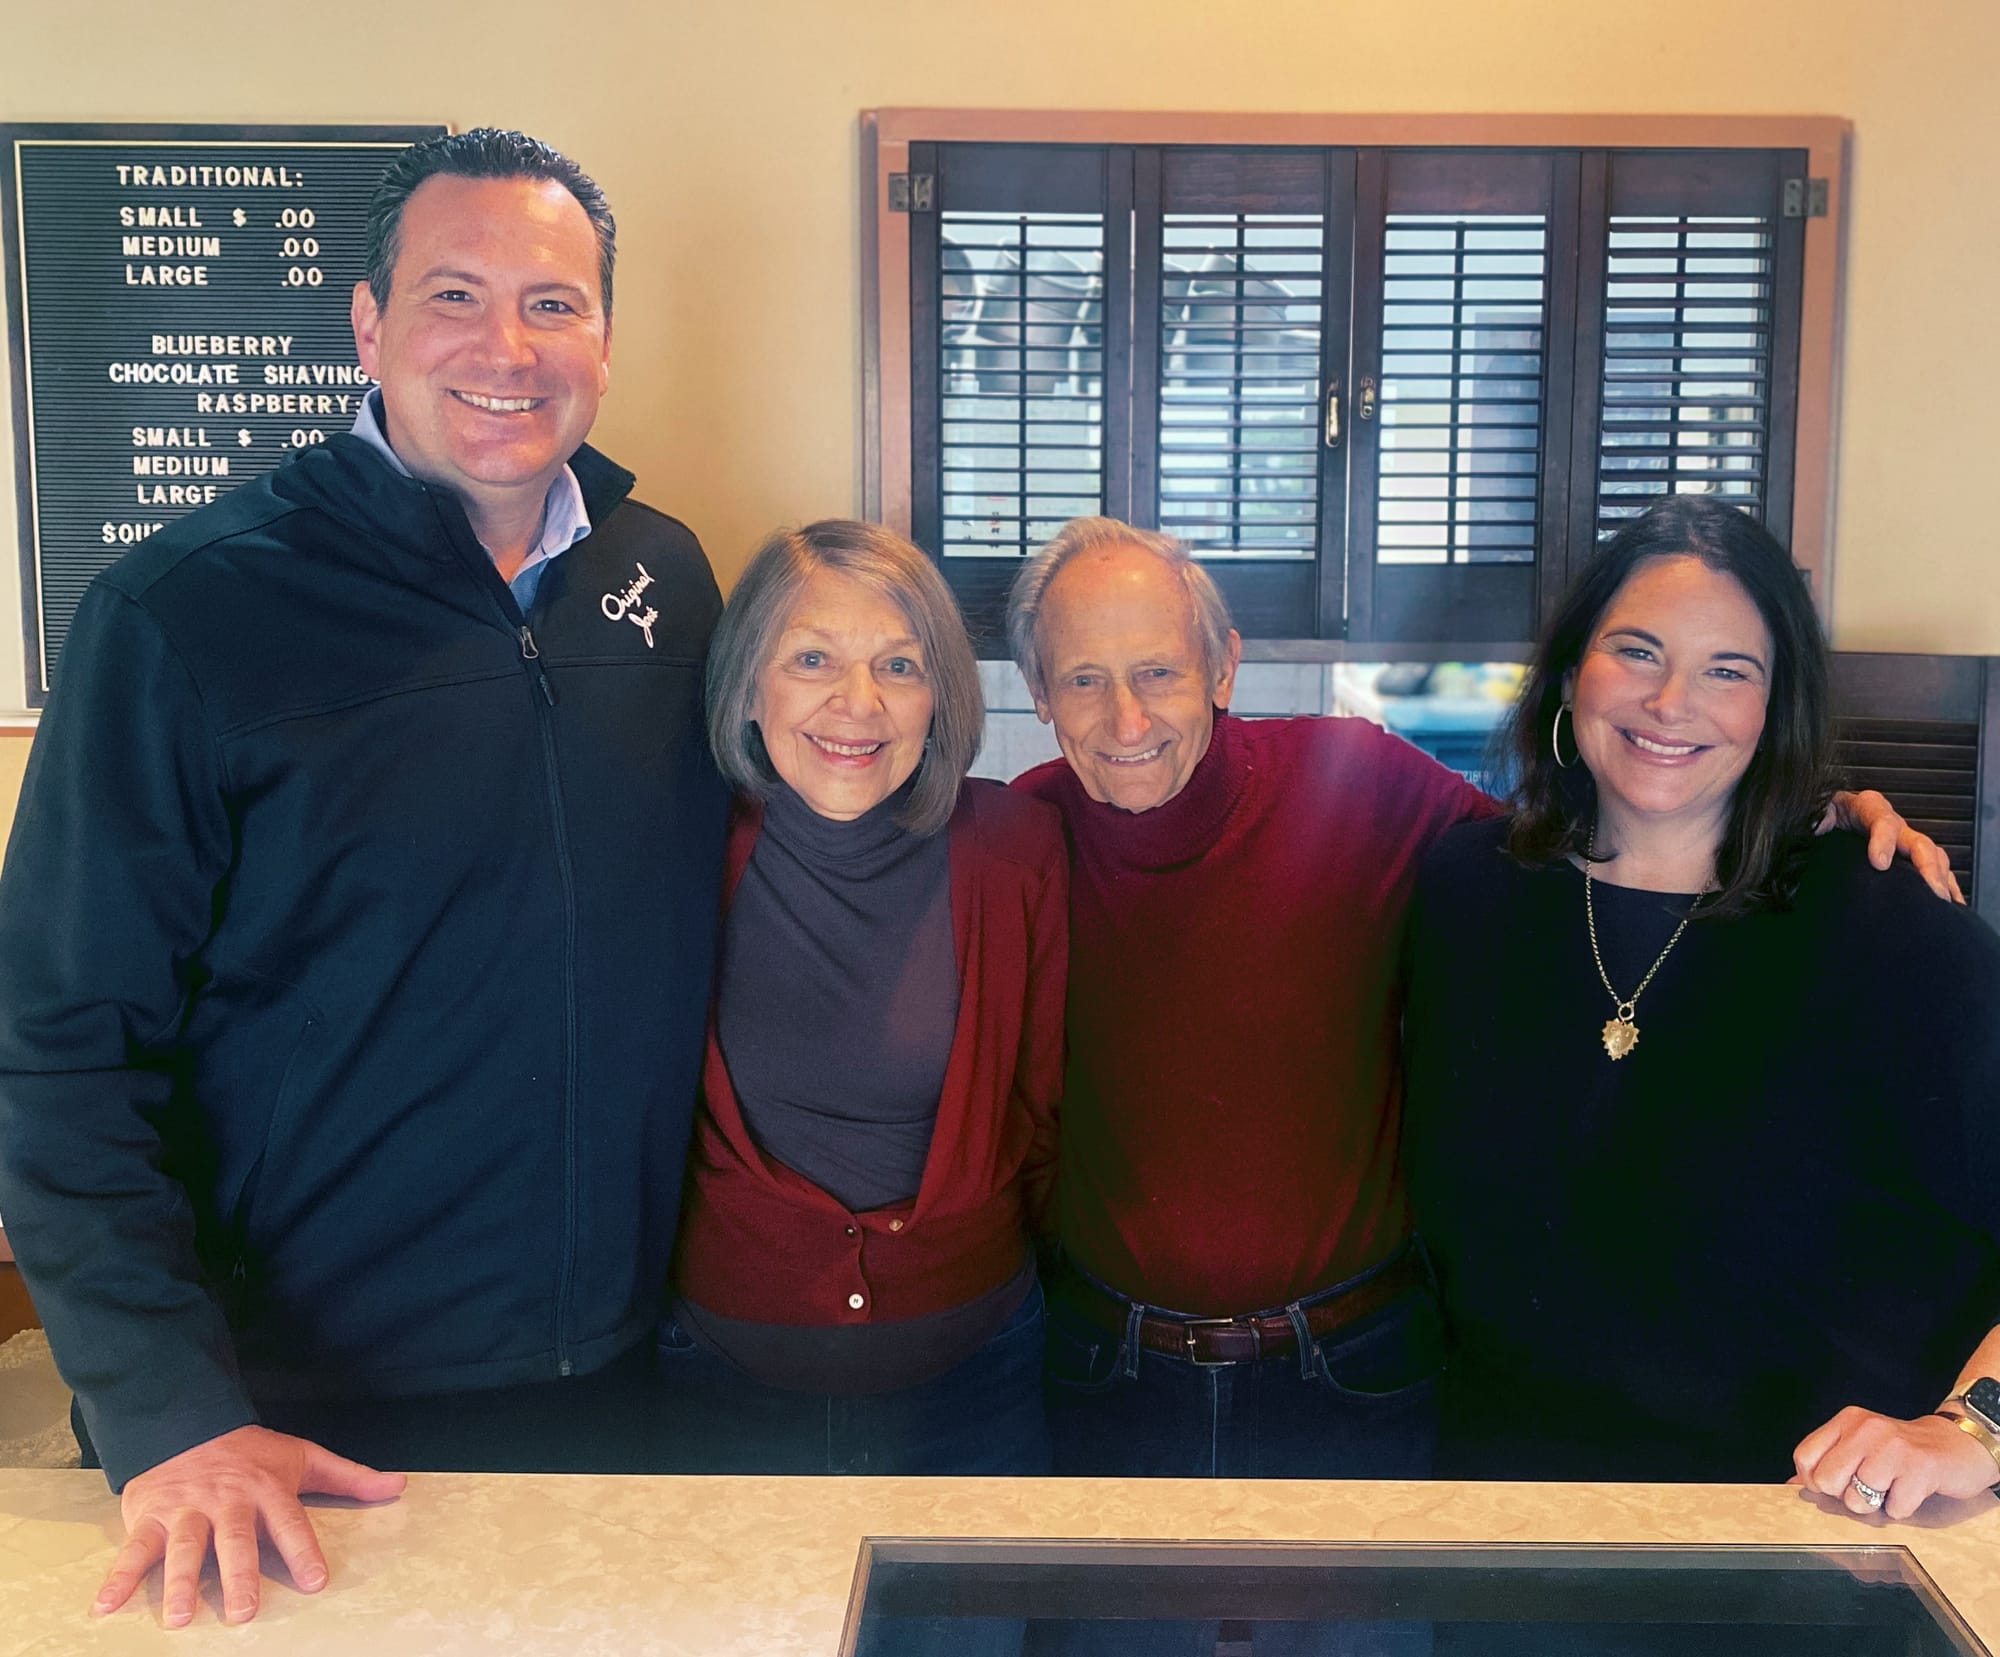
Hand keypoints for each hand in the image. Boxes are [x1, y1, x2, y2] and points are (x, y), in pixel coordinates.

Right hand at [93, 1424, 405, 1625]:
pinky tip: (104, 1607)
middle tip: (243, 1613)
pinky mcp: (151, 1517)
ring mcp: (187, 1510)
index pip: (290, 1523)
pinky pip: (133, 1549)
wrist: (189, 1423)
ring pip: (185, 1546)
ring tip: (181, 1618)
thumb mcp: (304, 1457)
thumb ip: (350, 1477)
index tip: (316, 1581)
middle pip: (235, 1539)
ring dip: (180, 1582)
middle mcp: (227, 1501)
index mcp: (267, 1489)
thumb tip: (399, 1485)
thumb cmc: (252, 1453)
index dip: (303, 1550)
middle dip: (239, 1574)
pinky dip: (118, 1577)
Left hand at [1792, 1406, 1996, 1518]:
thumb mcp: (1861, 1446)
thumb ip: (1828, 1461)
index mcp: (1847, 1421)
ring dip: (1875, 1505)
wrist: (1957, 1444)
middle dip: (1844, 1496)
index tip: (1835, 1485)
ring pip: (1858, 1499)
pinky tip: (1911, 1491)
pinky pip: (1894, 1509)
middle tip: (1867, 1488)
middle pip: (1826, 1481)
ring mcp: (1893, 1448)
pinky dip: (1901, 1509)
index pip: (1804, 1457)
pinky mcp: (1920, 1469)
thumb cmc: (1902, 1451)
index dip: (1814, 1481)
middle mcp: (1866, 1429)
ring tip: (1891, 1488)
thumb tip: (1793, 1484)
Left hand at [1820, 789, 1963, 902]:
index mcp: (1867, 807)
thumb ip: (1817, 817)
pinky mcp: (1908, 857)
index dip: (1883, 842)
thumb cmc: (1819, 814)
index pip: (1882, 821)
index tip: (1879, 864)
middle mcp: (1891, 822)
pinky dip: (1946, 883)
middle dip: (1926, 866)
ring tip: (1942, 899)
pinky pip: (1934, 868)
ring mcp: (1903, 839)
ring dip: (1940, 877)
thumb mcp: (1815, 811)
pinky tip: (1952, 902)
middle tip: (1930, 889)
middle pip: (1917, 842)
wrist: (1821, 817)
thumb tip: (1819, 824)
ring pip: (1932, 855)